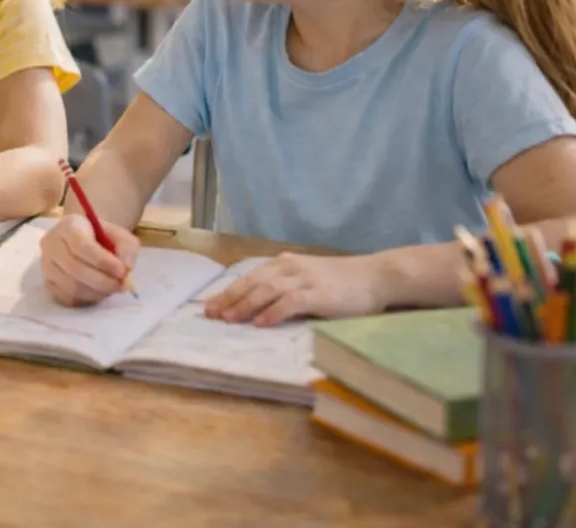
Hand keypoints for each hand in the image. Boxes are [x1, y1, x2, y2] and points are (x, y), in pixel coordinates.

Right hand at [40, 214, 139, 305]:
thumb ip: (127, 247)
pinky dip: (87, 299)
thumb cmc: (102, 238)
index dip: (102, 261)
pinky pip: (67, 297)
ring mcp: (46, 265)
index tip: (122, 271)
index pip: (81, 246)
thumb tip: (126, 267)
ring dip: (96, 292)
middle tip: (121, 285)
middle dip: (102, 280)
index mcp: (68, 226)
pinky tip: (98, 292)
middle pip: (74, 268)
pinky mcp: (48, 283)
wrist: (86, 242)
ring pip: (70, 286)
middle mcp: (51, 244)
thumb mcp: (120, 235)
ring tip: (112, 288)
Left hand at [203, 253, 389, 326]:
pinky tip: (261, 323)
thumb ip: (285, 287)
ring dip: (245, 305)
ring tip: (229, 319)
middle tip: (211, 314)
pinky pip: (291, 302)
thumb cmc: (341, 282)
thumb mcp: (307, 279)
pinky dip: (273, 312)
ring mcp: (305, 279)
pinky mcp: (319, 293)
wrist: (376, 276)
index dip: (228, 291)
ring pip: (266, 290)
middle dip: (229, 298)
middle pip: (252, 282)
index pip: (249, 277)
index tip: (210, 305)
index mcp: (285, 264)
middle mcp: (290, 268)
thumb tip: (256, 307)